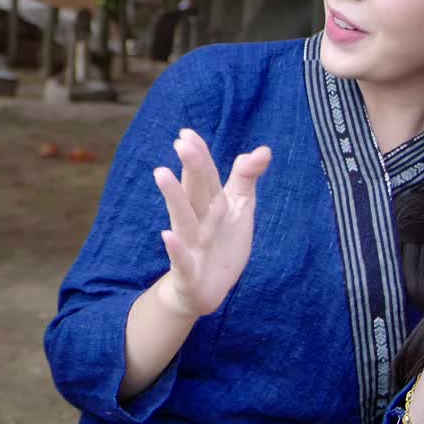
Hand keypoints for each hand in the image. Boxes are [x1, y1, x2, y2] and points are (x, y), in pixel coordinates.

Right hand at [152, 129, 271, 316]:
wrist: (206, 290)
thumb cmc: (222, 243)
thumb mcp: (239, 209)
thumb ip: (246, 179)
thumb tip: (263, 149)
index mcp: (211, 204)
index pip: (207, 175)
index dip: (199, 155)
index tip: (187, 133)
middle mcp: (198, 220)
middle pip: (195, 191)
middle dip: (191, 168)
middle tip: (181, 144)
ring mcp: (191, 245)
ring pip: (182, 218)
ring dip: (173, 196)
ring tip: (161, 173)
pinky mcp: (187, 272)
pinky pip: (180, 260)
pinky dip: (175, 248)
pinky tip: (167, 235)